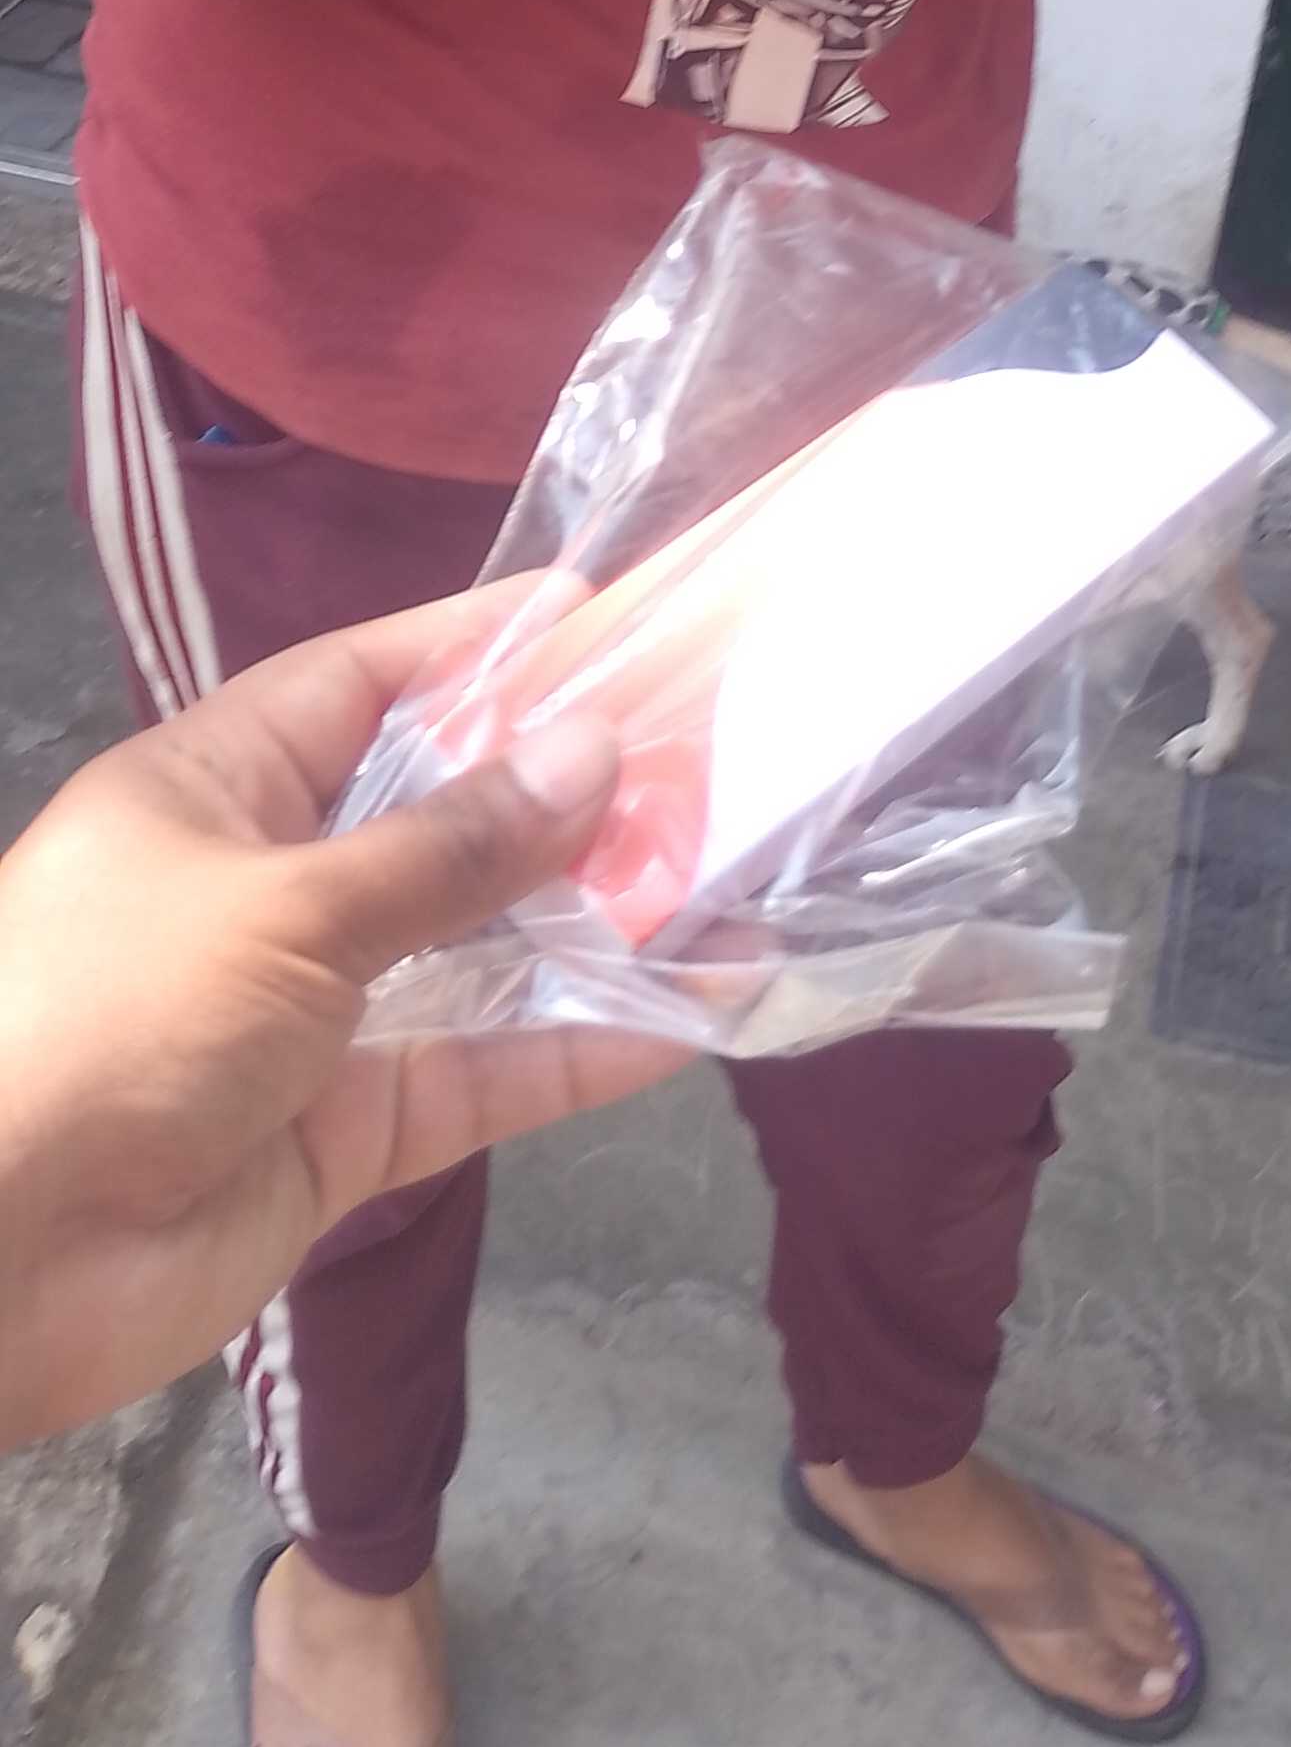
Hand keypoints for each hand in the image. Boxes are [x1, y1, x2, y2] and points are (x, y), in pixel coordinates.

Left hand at [0, 590, 688, 1448]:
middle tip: (703, 749)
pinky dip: (574, 1053)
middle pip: (430, 817)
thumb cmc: (110, 1021)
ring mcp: (307, 1017)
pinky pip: (476, 1076)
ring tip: (724, 874)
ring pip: (471, 950)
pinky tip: (686, 1017)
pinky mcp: (341, 1133)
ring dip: (589, 920)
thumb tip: (590, 753)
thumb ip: (447, 847)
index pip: (356, 685)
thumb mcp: (285, 906)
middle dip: (556, 787)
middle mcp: (264, 888)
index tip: (595, 613)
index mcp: (210, 790)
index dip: (469, 646)